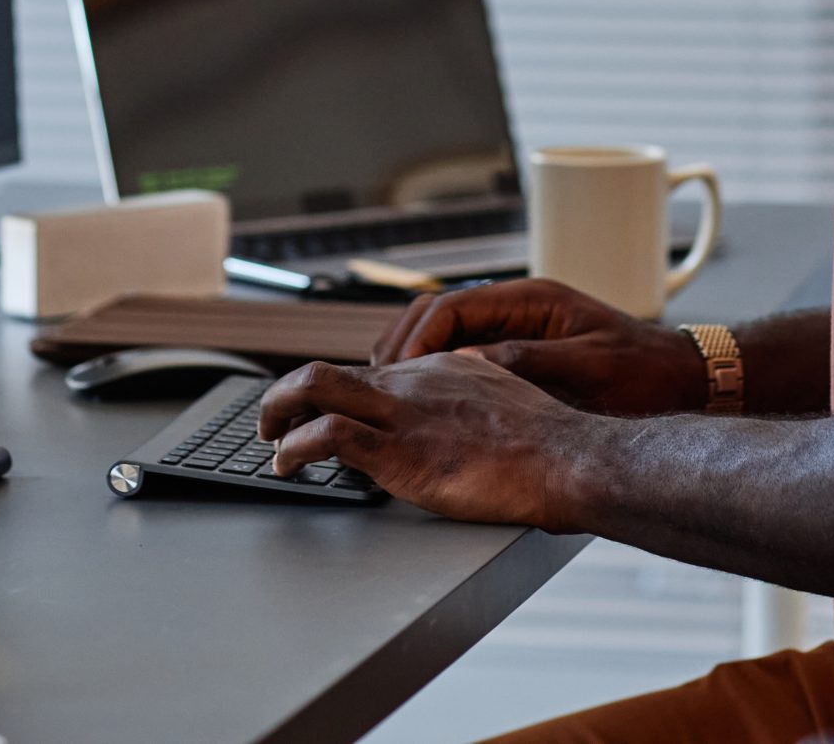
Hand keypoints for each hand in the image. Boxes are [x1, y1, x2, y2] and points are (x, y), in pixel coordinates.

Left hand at [255, 353, 599, 527]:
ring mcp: (402, 414)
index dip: (338, 392)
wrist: (566, 458)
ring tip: (267, 439)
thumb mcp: (508, 401)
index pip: (372, 370)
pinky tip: (286, 464)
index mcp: (439, 369)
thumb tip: (464, 414)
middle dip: (287, 393)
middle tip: (273, 419)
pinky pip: (327, 436)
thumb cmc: (550, 444)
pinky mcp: (398, 451)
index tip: (325, 410)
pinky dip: (294, 448)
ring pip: (314, 387)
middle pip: (328, 370)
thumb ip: (476, 398)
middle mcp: (413, 381)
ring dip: (277, 412)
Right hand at [372, 278, 705, 416]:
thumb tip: (471, 364)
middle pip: (439, 314)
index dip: (416, 339)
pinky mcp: (524, 354)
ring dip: (417, 360)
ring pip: (447, 334)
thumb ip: (529, 363)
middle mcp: (521, 307)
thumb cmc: (647, 376)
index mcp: (534, 299)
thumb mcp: (588, 370)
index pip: (451, 306)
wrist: (687, 381)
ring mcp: (520, 329)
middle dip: (404, 346)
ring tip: (392, 395)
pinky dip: (440, 372)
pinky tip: (427, 401)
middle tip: (379, 385)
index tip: (396, 374)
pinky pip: (467, 355)